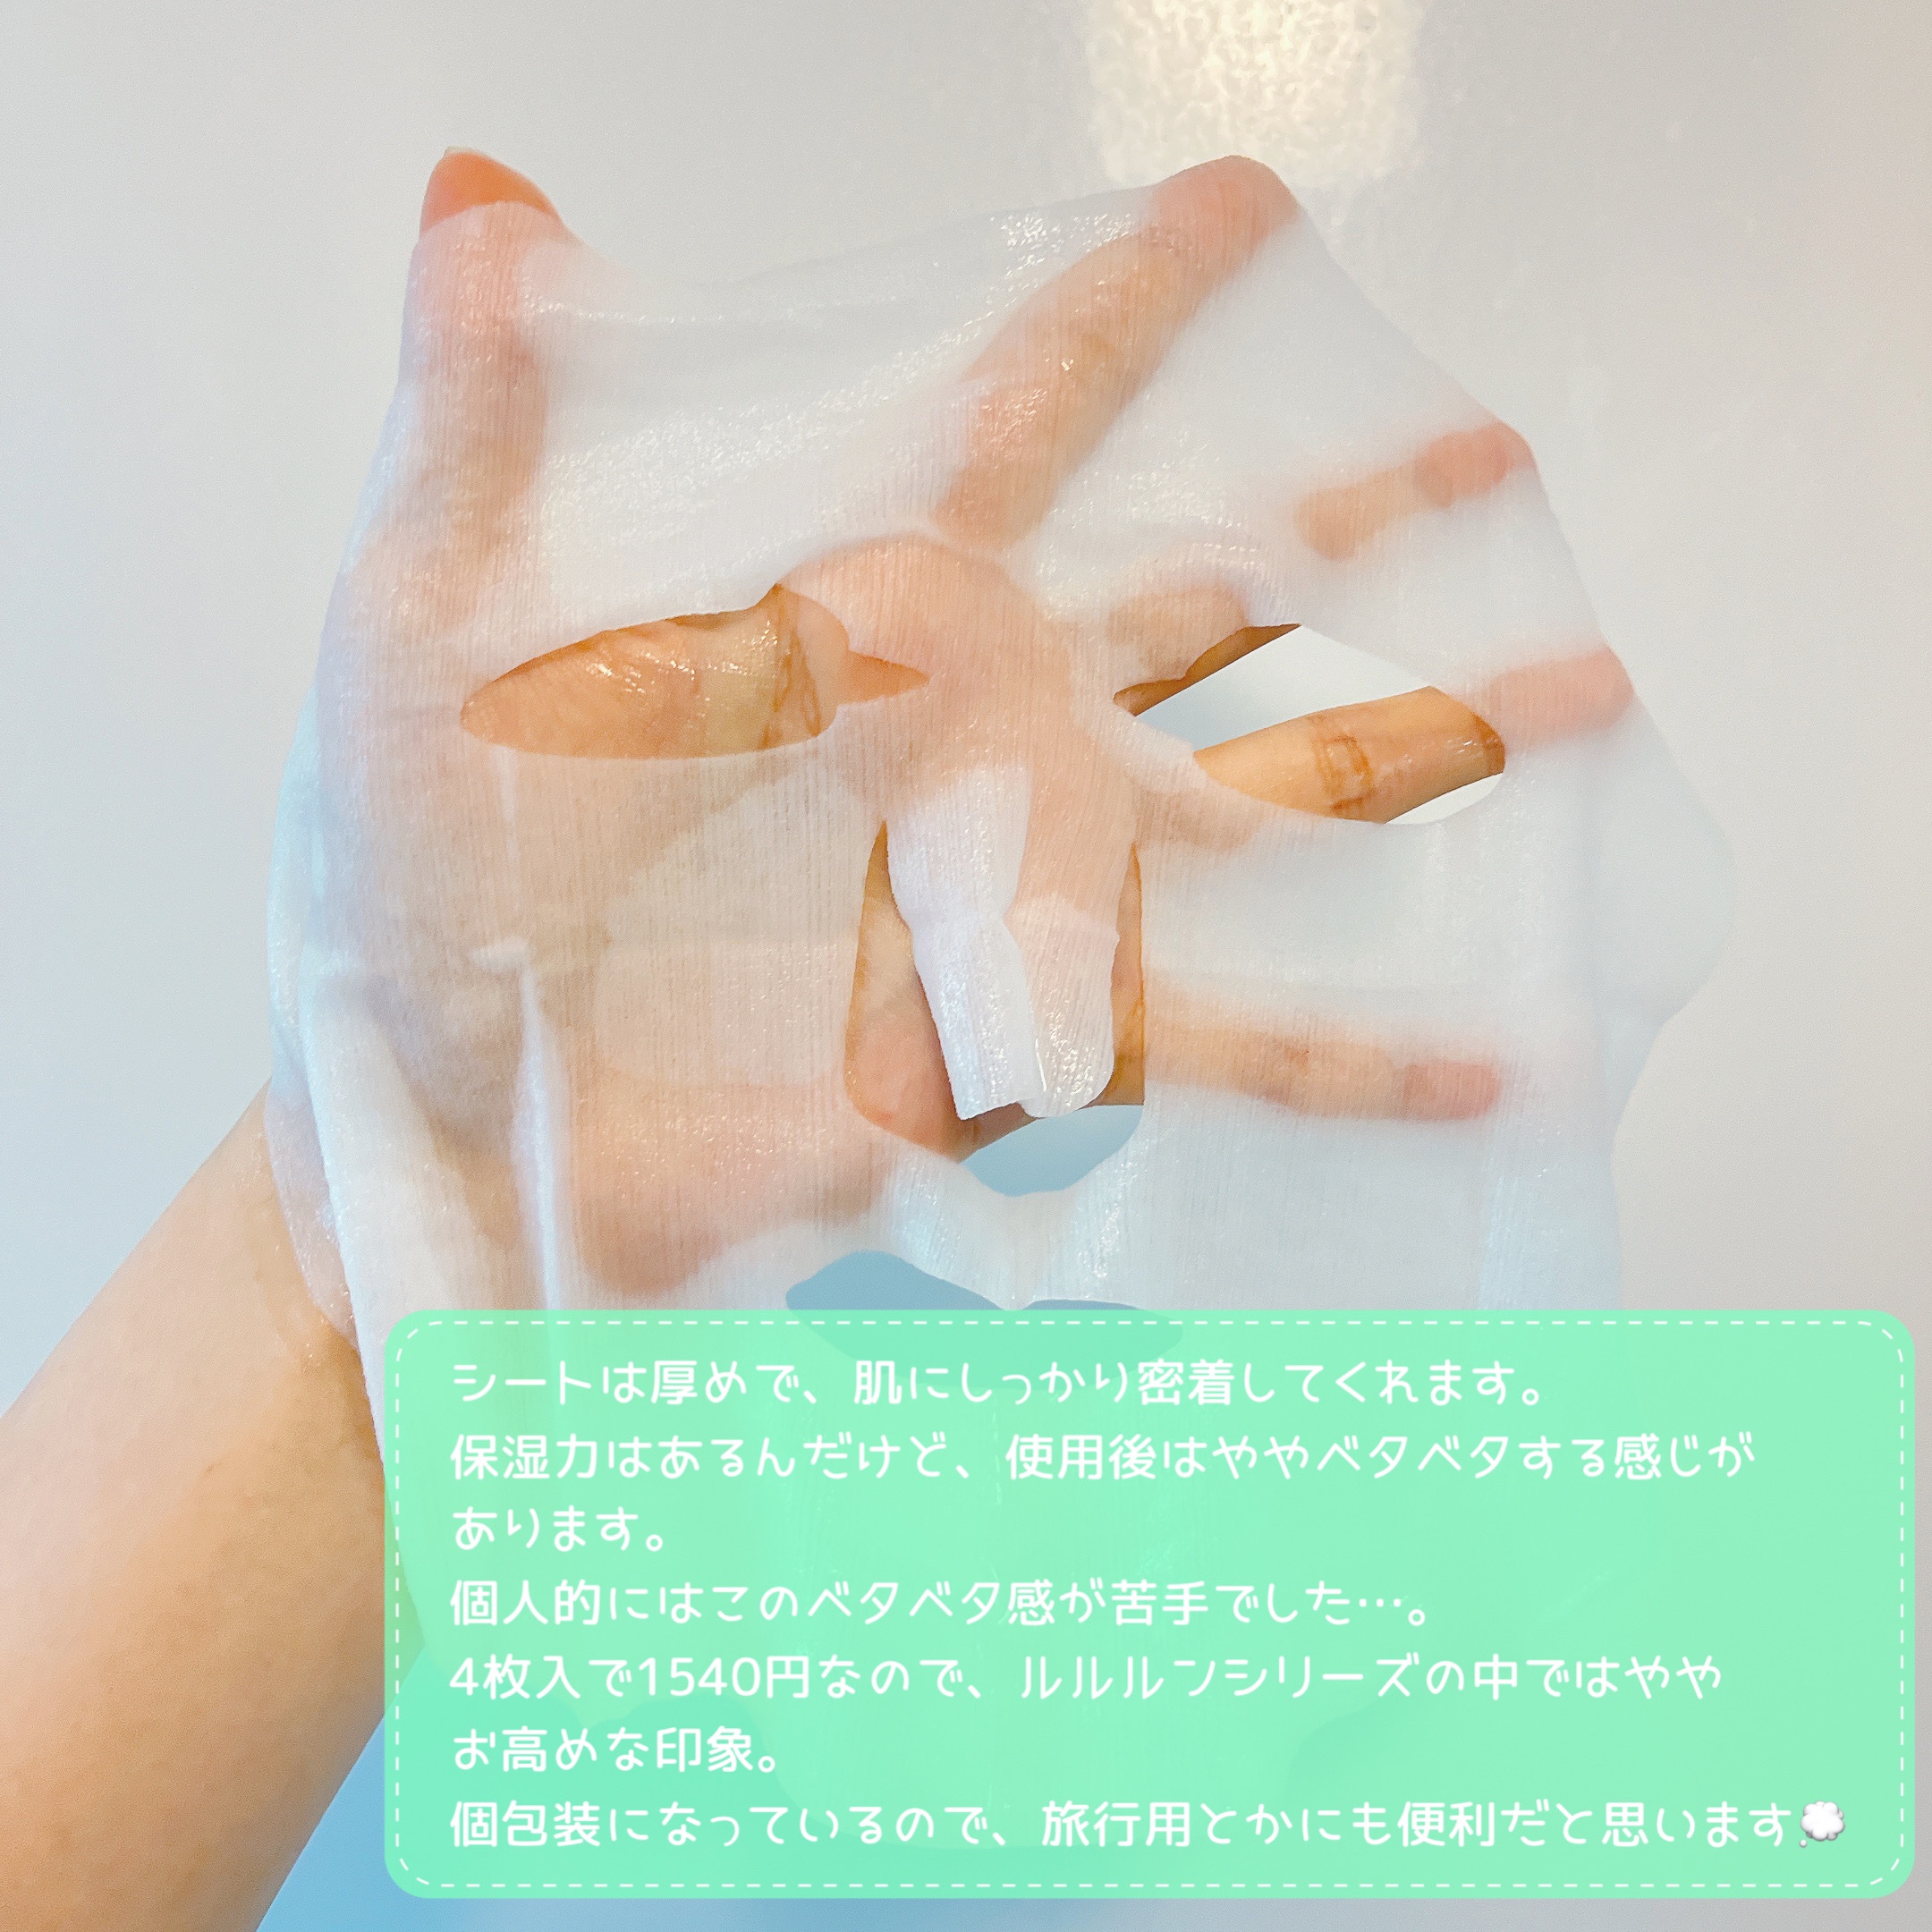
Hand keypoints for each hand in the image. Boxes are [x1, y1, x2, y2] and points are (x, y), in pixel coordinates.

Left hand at [444, 153, 1519, 1163]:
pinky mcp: (1025, 1039)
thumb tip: (478, 194)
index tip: (1248, 211)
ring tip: (1574, 697)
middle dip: (1348, 522)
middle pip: (1199, 597)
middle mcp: (963, 737)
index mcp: (847, 613)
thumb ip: (475, 416)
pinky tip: (1493, 1045)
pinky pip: (1228, 1045)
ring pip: (1264, 797)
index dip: (1133, 305)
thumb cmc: (415, 883)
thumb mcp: (427, 630)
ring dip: (1420, 750)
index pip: (1023, 418)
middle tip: (1494, 454)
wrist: (446, 1121)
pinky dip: (1365, 1056)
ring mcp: (1010, 890)